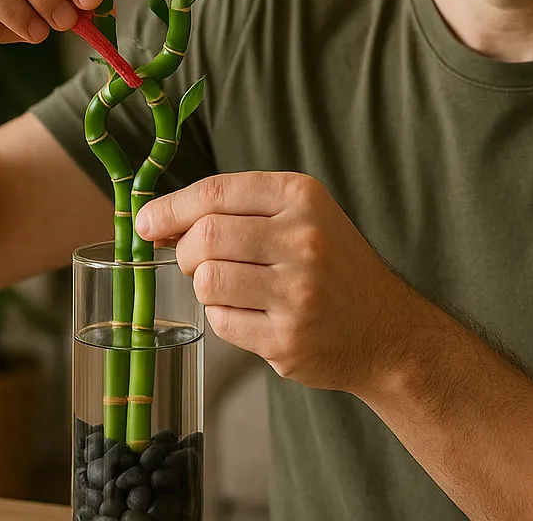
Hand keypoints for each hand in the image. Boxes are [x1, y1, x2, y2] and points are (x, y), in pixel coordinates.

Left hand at [134, 171, 420, 395]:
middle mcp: (303, 240)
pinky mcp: (288, 339)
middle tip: (197, 262)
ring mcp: (297, 292)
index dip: (170, 208)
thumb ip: (239, 209)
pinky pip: (222, 322)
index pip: (215, 192)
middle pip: (205, 237)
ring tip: (234, 288)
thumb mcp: (302, 216)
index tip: (147, 222)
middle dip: (186, 252)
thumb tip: (157, 221)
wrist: (385, 329)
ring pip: (207, 281)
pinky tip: (255, 315)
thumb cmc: (332, 266)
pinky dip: (225, 318)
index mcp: (303, 197)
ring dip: (206, 287)